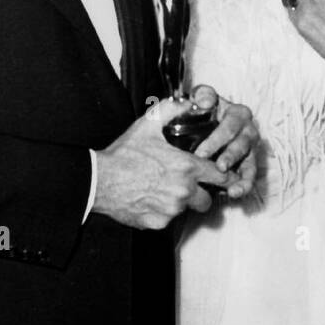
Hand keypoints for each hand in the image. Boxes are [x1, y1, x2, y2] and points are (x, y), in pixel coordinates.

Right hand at [93, 98, 235, 228]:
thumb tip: (190, 101)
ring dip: (181, 202)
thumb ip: (173, 109)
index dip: (224, 176)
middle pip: (208, 200)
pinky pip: (168, 219)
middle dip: (203, 193)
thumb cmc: (124, 153)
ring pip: (186, 209)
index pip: (221, 176)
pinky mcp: (157, 223)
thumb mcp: (149, 124)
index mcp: (187, 168)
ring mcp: (170, 210)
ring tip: (164, 188)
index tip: (223, 176)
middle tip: (191, 185)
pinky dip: (163, 211)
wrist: (100, 180)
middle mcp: (183, 191)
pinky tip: (150, 198)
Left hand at [185, 84, 258, 200]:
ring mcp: (251, 149)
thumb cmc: (203, 112)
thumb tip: (205, 102)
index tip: (200, 153)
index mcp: (239, 113)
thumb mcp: (201, 98)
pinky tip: (234, 193)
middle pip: (241, 144)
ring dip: (240, 174)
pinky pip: (250, 176)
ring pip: (250, 162)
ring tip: (228, 185)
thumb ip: (202, 95)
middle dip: (227, 157)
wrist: (205, 126)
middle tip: (212, 169)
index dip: (217, 139)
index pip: (231, 124)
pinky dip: (244, 185)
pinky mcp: (249, 165)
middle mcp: (249, 130)